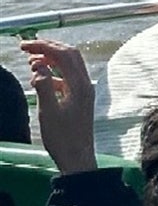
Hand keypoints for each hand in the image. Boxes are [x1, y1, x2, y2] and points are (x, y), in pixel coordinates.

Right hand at [20, 39, 96, 174]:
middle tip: (26, 47)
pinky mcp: (80, 99)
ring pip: (70, 65)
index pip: (63, 55)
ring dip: (52, 59)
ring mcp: (84, 91)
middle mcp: (85, 84)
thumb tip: (39, 66)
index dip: (44, 46)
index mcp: (79, 85)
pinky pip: (69, 78)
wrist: (78, 159)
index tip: (24, 45)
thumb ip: (44, 87)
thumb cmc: (62, 139)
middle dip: (48, 47)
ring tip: (31, 60)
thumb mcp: (48, 113)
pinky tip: (42, 78)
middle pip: (69, 55)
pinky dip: (55, 72)